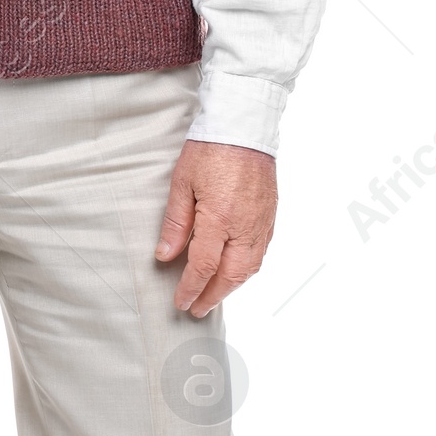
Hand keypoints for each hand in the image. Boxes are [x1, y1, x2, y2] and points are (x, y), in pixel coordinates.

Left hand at [155, 142, 276, 315]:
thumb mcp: (182, 183)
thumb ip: (176, 224)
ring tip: (213, 295)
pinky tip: (234, 272)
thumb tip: (165, 256)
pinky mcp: (270, 216)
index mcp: (219, 217)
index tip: (180, 302)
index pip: (204, 266)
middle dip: (212, 296)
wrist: (244, 126)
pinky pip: (261, 253)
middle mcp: (245, 226)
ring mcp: (261, 222)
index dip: (191, 288)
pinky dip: (246, 269)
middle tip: (196, 309)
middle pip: (231, 276)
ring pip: (250, 268)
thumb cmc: (210, 150)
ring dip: (231, 287)